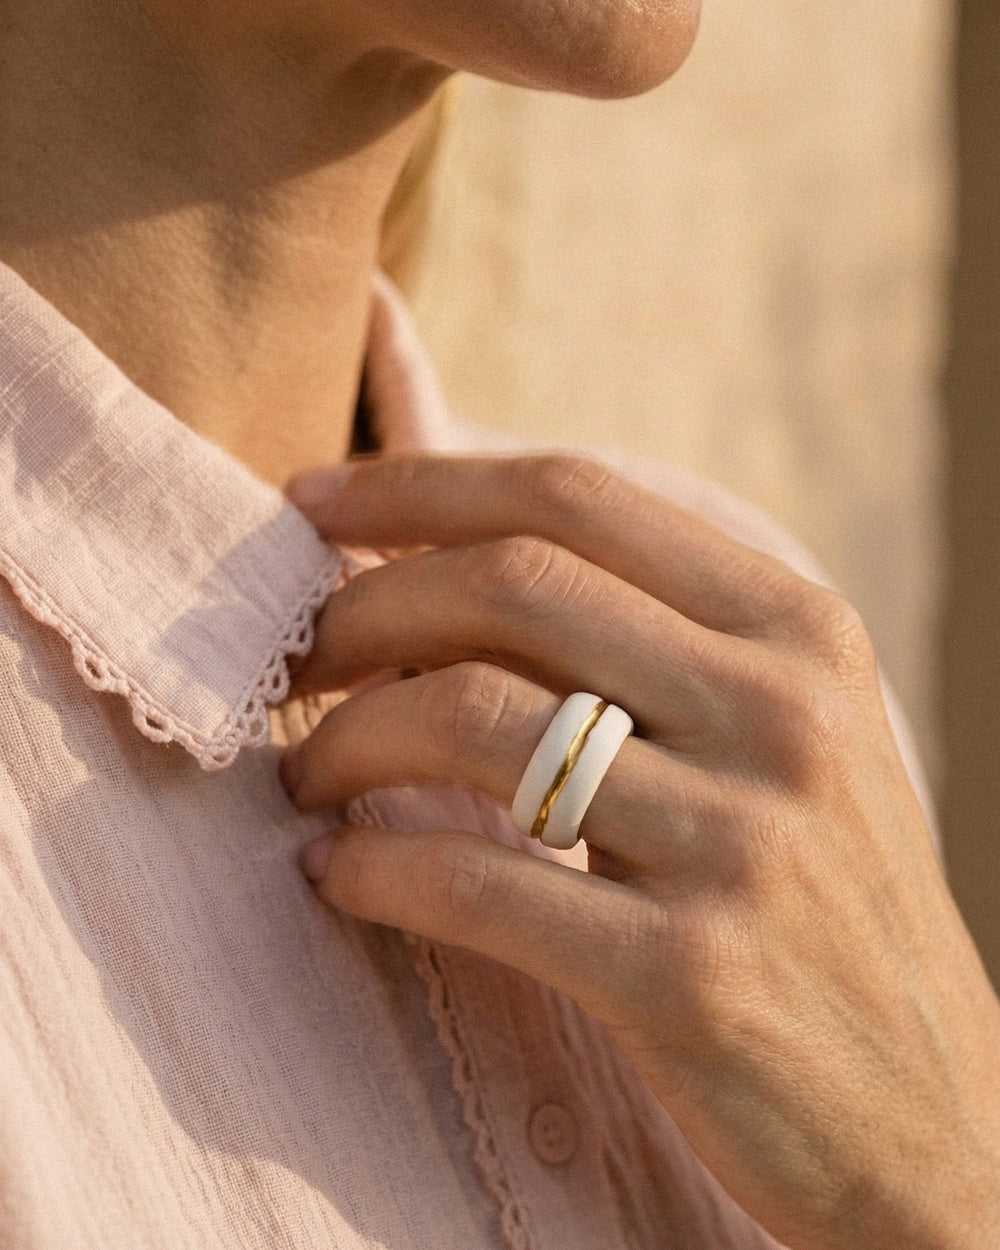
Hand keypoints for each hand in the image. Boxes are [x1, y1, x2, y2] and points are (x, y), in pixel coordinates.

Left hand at [281, 452, 999, 1249]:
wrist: (933, 1117)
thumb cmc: (819, 905)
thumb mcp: (775, 739)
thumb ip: (648, 642)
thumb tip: (450, 567)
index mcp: (798, 630)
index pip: (576, 500)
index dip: (421, 485)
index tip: (313, 504)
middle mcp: (782, 711)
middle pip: (511, 585)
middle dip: (361, 610)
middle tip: (295, 659)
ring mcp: (744, 841)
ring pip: (474, 720)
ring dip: (345, 740)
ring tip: (306, 778)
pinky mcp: (693, 974)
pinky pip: (476, 883)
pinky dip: (373, 868)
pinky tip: (337, 875)